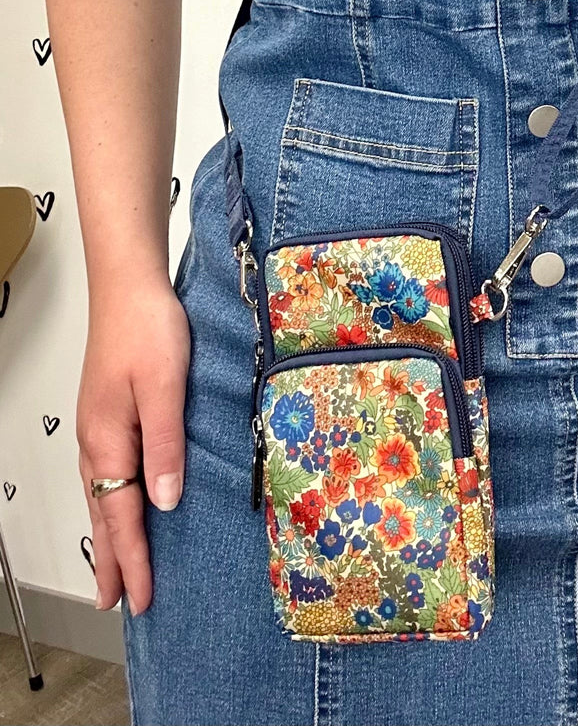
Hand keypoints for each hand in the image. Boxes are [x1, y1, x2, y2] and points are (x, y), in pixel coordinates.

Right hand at [77, 275, 189, 615]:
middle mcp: (97, 441)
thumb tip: (164, 500)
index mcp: (108, 440)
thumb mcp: (164, 388)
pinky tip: (121, 504)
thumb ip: (166, 445)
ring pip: (101, 495)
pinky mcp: (110, 415)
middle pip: (102, 513)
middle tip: (116, 602)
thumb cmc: (147, 330)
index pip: (120, 515)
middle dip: (111, 561)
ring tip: (114, 568)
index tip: (140, 598)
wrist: (129, 288)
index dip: (132, 560)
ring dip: (108, 536)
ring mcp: (100, 428)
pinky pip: (107, 473)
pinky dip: (111, 503)